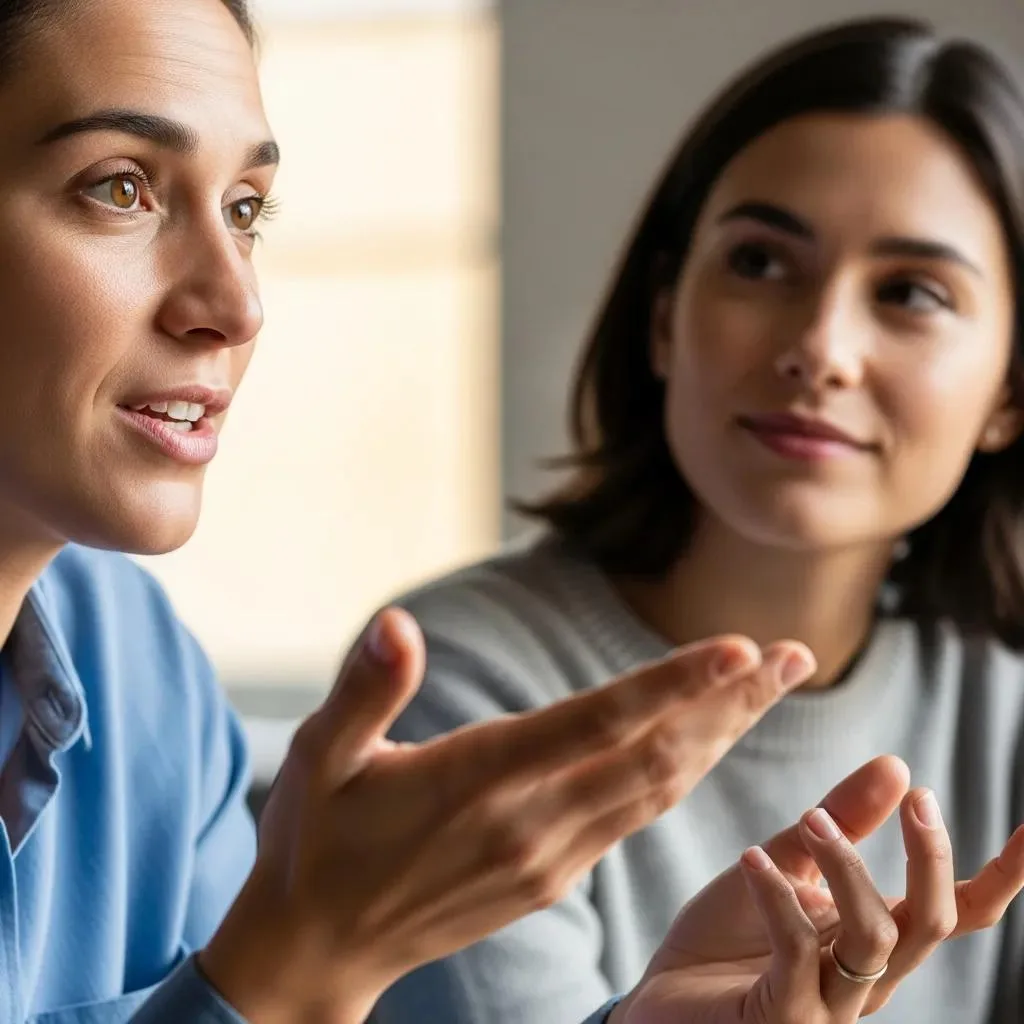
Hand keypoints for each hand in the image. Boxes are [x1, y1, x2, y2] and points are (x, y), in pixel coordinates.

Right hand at [200, 608, 814, 1023]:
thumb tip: (398, 624)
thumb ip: (368, 688)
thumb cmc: (314, 841)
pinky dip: (684, 774)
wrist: (319, 950)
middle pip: (656, 755)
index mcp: (480, 781)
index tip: (744, 648)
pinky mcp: (551, 877)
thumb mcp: (319, 757)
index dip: (676, 685)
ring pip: (659, 788)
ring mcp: (549, 857)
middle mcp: (531, 822)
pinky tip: (708, 744)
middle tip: (797, 653)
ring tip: (773, 687)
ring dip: (722, 736)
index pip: (600, 724)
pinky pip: (636, 818)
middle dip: (733, 702)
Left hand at [615, 757, 1023, 1022]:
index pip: (957, 913)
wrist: (661, 1001)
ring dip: (849, 868)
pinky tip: (751, 858)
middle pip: (932, 925)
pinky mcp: (781, 1018)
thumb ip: (839, 821)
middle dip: (932, 859)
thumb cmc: (727, 939)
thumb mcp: (784, 862)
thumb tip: (897, 766)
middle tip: (917, 798)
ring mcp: (828, 1006)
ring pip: (874, 938)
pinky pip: (797, 954)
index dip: (1003, 875)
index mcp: (874, 939)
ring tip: (811, 818)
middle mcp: (865, 978)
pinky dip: (780, 897)